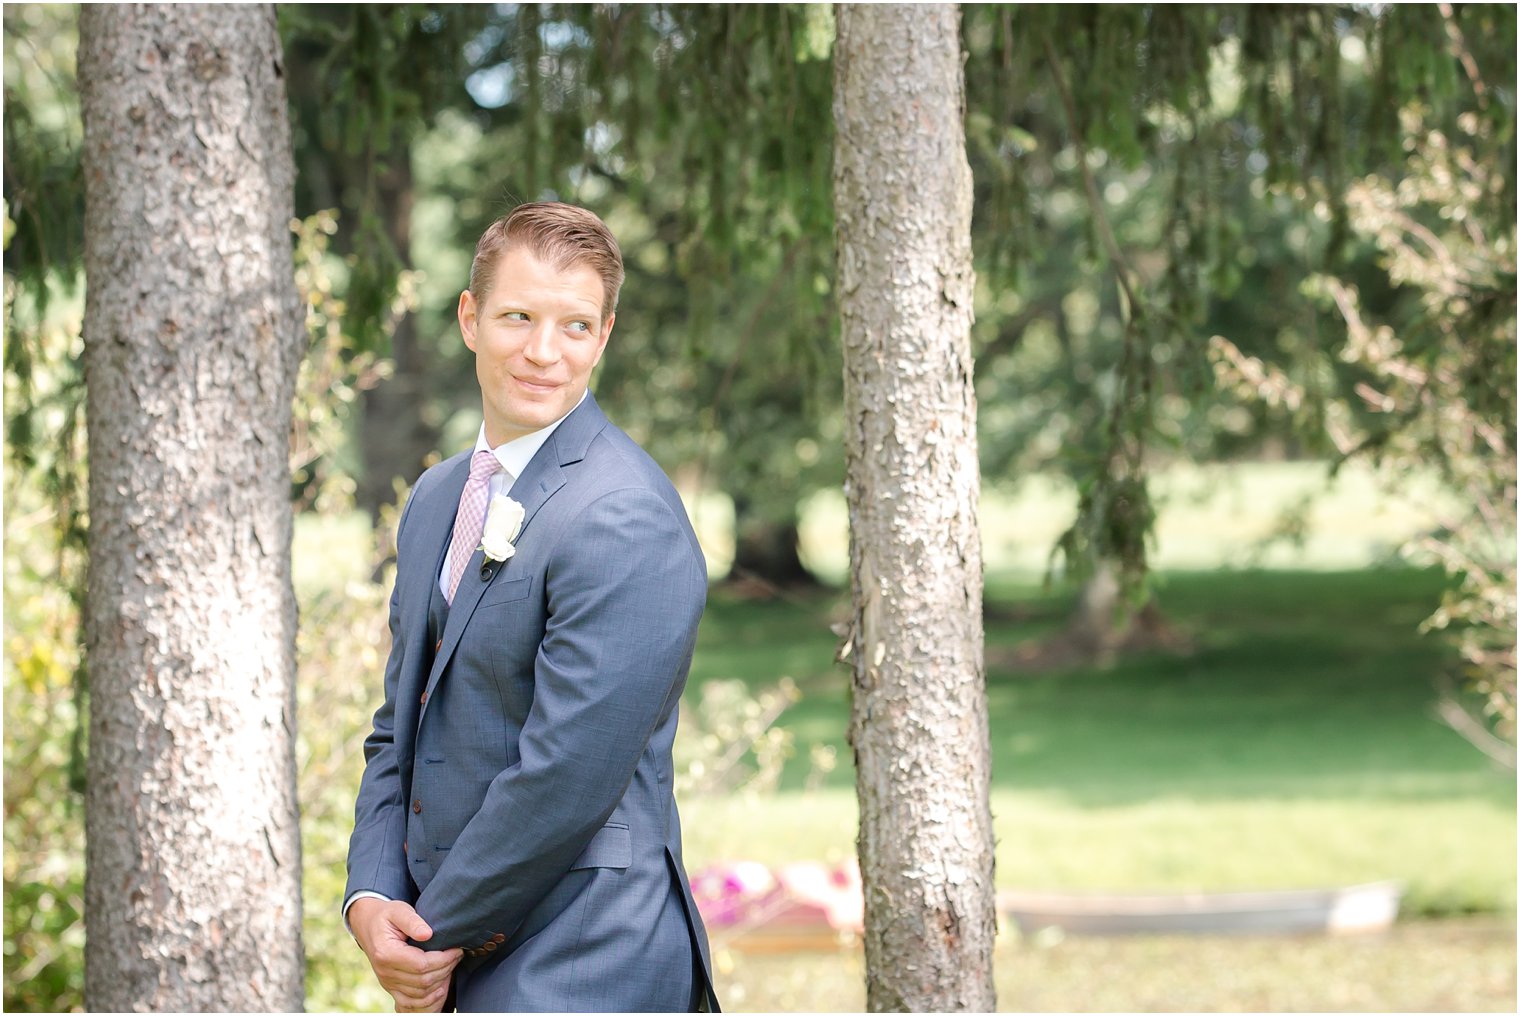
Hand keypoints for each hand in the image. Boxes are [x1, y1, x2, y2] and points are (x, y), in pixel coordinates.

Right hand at [350, 897, 461, 1012]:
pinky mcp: (391, 988)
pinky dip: (429, 999)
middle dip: (446, 969)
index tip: (457, 949)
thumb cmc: (387, 916)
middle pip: (423, 982)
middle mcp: (385, 973)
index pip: (421, 965)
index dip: (444, 959)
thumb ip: (412, 921)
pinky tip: (442, 986)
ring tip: (451, 966)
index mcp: (386, 953)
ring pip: (420, 995)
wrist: (369, 925)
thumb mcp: (398, 910)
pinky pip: (411, 1003)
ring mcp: (387, 983)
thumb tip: (428, 934)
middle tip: (458, 955)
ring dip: (441, 983)